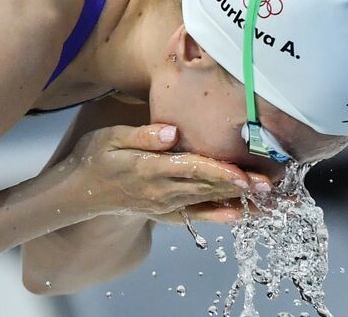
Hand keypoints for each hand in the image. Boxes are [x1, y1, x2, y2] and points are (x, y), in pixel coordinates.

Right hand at [64, 124, 272, 215]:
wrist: (78, 193)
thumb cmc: (94, 159)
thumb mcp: (110, 138)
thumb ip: (143, 136)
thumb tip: (172, 131)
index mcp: (149, 169)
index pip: (190, 168)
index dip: (219, 171)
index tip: (244, 174)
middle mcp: (160, 190)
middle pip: (206, 186)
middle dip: (239, 186)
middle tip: (270, 184)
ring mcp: (164, 204)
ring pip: (206, 200)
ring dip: (237, 199)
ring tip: (265, 198)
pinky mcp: (164, 212)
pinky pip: (195, 215)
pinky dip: (217, 215)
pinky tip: (238, 216)